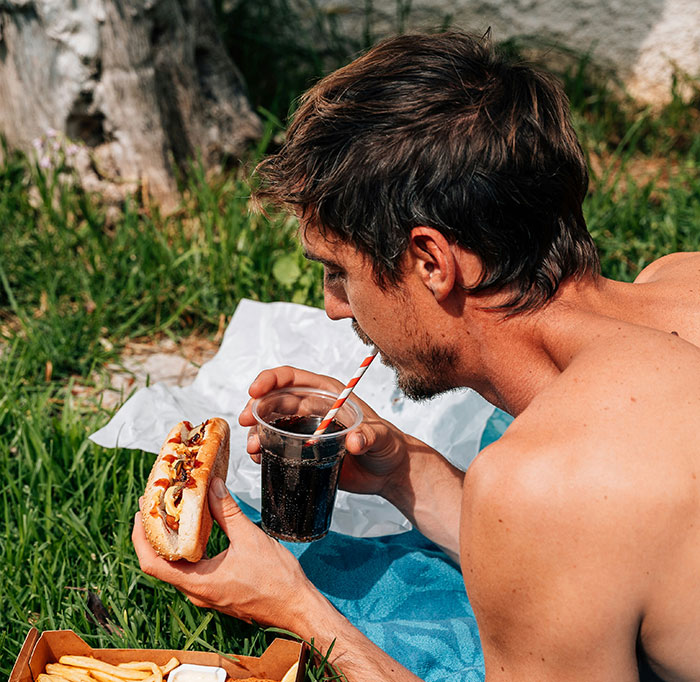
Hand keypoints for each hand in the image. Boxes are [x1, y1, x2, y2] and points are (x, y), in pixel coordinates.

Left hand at [133, 477, 314, 627]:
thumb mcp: (250, 538)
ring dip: (170, 541)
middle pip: (161, 564)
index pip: (153, 564)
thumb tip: (211, 485)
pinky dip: (186, 549)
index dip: (140, 537)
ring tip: (171, 513)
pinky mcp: (216, 591)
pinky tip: (194, 531)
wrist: (296, 606)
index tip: (141, 512)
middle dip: (153, 533)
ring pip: (176, 567)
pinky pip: (191, 569)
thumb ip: (227, 511)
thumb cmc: (276, 579)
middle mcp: (196, 592)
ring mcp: (206, 593)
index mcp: (199, 583)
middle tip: (155, 505)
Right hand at [238, 366, 408, 497]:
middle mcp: (313, 407)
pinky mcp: (302, 450)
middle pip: (274, 398)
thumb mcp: (382, 437)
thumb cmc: (388, 446)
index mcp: (328, 393)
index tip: (254, 391)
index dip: (270, 380)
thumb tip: (354, 441)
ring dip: (256, 430)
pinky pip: (276, 443)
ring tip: (253, 446)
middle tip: (245, 421)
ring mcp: (305, 428)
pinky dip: (263, 447)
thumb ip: (369, 436)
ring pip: (271, 421)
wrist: (389, 472)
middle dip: (255, 406)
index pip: (292, 378)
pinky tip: (258, 456)